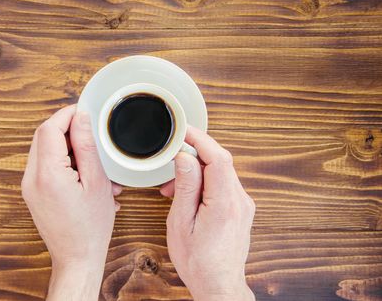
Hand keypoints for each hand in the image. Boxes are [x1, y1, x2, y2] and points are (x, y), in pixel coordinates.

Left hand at [21, 105, 121, 300]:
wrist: (76, 258)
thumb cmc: (90, 227)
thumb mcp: (96, 181)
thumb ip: (86, 145)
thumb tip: (80, 117)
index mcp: (46, 173)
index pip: (49, 128)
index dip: (67, 115)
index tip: (84, 112)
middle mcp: (31, 178)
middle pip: (43, 136)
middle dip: (67, 128)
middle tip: (90, 133)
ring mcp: (28, 186)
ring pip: (43, 149)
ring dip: (67, 146)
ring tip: (92, 160)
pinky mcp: (32, 192)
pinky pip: (44, 164)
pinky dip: (63, 160)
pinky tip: (84, 173)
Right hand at [160, 126, 254, 300]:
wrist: (218, 284)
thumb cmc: (198, 260)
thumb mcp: (182, 222)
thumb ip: (186, 187)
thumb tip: (184, 158)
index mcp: (225, 203)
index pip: (218, 157)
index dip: (200, 139)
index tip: (184, 130)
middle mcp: (240, 201)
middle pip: (220, 161)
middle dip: (194, 155)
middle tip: (171, 162)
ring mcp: (244, 205)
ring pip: (221, 172)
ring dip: (197, 171)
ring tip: (174, 188)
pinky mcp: (241, 209)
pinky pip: (224, 184)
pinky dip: (205, 182)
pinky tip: (189, 195)